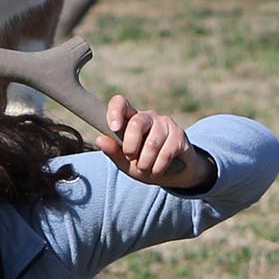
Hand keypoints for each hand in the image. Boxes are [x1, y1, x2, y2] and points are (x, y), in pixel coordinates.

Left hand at [94, 94, 212, 188]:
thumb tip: (99, 140)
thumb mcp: (125, 163)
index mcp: (131, 119)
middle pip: (136, 123)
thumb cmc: (144, 164)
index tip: (114, 128)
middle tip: (130, 158)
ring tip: (145, 169)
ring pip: (152, 143)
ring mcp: (165, 124)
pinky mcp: (179, 135)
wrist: (173, 174)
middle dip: (130, 146)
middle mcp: (148, 117)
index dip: (115, 112)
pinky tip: (157, 171)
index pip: (120, 103)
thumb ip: (113, 152)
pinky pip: (166, 152)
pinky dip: (158, 168)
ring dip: (145, 163)